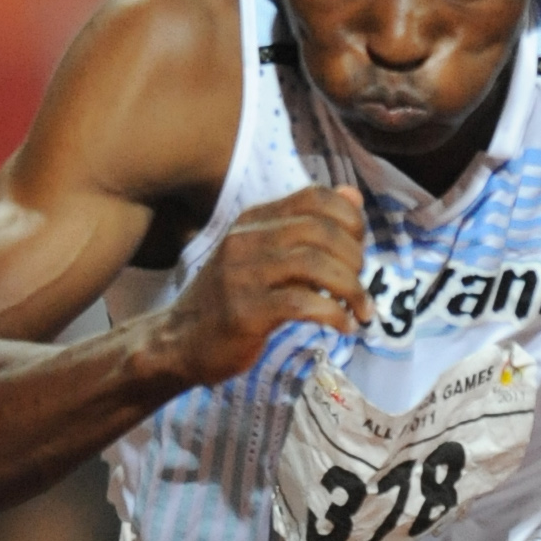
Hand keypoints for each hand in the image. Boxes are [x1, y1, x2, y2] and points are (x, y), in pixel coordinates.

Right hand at [155, 185, 369, 386]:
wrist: (178, 343)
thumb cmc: (227, 302)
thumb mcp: (263, 258)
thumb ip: (306, 230)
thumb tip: (353, 197)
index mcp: (253, 221)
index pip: (314, 198)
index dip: (350, 219)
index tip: (360, 249)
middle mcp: (247, 239)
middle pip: (320, 230)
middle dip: (354, 258)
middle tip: (361, 287)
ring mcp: (243, 274)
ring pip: (315, 264)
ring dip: (351, 288)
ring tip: (362, 310)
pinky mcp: (246, 311)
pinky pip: (303, 303)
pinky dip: (334, 314)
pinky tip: (344, 327)